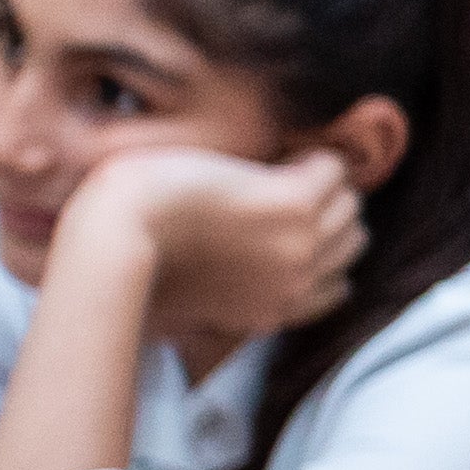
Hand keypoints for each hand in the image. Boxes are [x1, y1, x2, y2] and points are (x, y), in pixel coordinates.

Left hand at [59, 142, 365, 341]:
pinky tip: (281, 158)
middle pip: (351, 242)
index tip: (294, 225)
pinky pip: (333, 168)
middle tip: (290, 190)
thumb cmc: (133, 263)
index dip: (319, 249)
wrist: (117, 237)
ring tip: (286, 169)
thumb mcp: (186, 304)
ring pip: (349, 203)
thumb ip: (222, 302)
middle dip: (327, 214)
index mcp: (271, 312)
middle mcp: (295, 284)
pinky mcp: (292, 204)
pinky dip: (311, 157)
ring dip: (321, 182)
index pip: (336, 287)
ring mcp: (300, 246)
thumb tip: (216, 304)